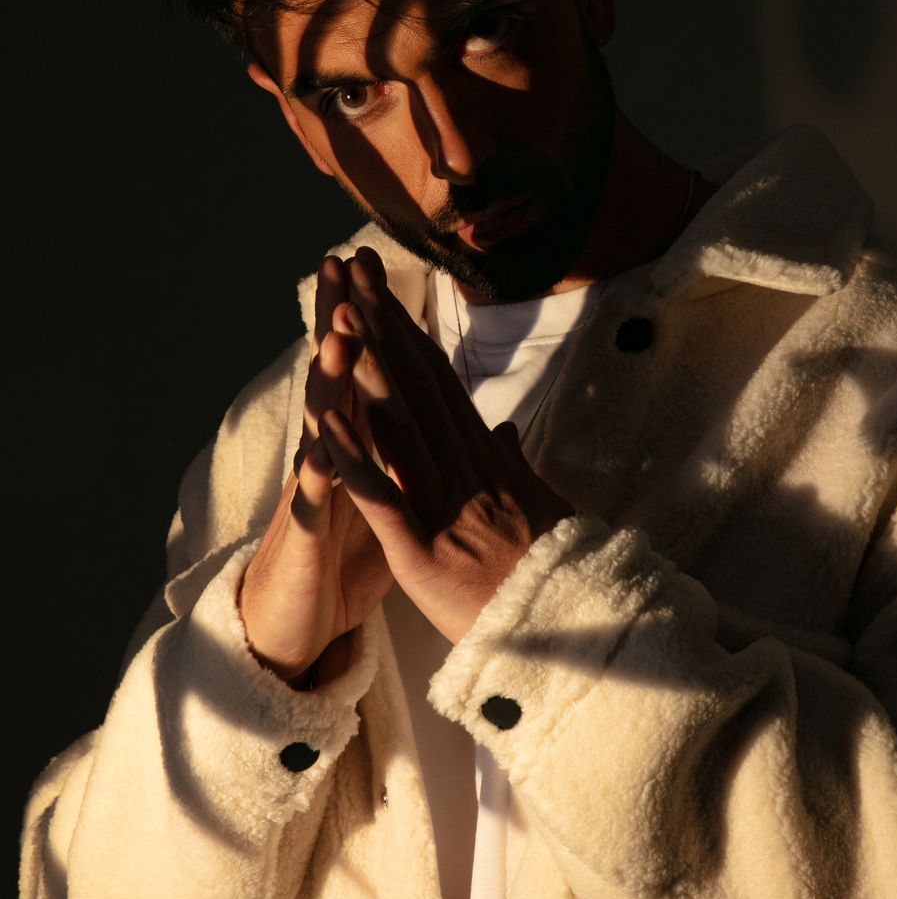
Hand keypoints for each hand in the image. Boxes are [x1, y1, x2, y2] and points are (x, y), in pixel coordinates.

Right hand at [238, 255, 393, 683]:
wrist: (294, 617)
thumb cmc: (340, 554)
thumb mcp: (384, 495)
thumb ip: (405, 453)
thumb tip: (436, 419)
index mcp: (357, 441)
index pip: (364, 365)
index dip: (371, 317)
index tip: (374, 264)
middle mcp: (328, 452)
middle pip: (335, 375)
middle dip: (338, 320)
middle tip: (338, 265)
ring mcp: (313, 488)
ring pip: (320, 425)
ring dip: (329, 383)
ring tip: (339, 338)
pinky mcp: (306, 532)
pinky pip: (312, 499)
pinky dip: (318, 471)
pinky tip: (319, 443)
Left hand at [318, 247, 573, 645]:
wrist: (568, 626)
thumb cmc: (549, 568)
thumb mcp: (533, 504)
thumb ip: (510, 460)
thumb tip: (501, 425)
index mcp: (481, 456)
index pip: (437, 380)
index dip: (405, 331)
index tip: (379, 288)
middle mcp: (462, 467)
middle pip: (415, 386)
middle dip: (383, 327)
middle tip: (353, 273)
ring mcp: (441, 505)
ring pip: (398, 427)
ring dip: (366, 371)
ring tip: (339, 320)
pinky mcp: (420, 550)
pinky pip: (382, 500)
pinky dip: (354, 461)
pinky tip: (327, 424)